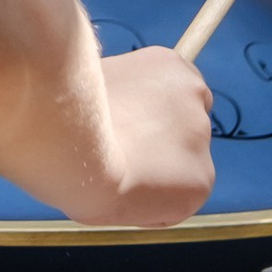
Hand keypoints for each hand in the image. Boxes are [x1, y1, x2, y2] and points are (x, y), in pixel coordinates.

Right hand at [77, 45, 214, 227]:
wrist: (73, 146)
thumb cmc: (68, 114)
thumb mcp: (97, 86)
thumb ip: (125, 99)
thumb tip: (123, 118)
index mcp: (170, 68)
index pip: (181, 93)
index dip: (156, 114)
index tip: (136, 127)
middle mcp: (195, 99)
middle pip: (185, 130)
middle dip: (160, 145)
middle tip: (122, 154)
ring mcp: (202, 141)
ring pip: (182, 167)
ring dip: (158, 174)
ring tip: (117, 174)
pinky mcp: (203, 180)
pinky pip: (180, 198)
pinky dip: (159, 203)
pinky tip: (129, 193)